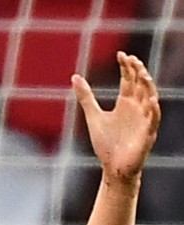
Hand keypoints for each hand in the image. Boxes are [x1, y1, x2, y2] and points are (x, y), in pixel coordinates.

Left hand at [73, 51, 160, 182]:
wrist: (112, 168)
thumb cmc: (106, 143)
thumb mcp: (93, 117)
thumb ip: (86, 97)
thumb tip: (75, 76)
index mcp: (126, 103)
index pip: (129, 80)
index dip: (127, 67)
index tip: (121, 54)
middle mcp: (137, 109)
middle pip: (140, 86)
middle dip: (138, 72)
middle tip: (131, 59)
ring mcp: (143, 121)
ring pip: (150, 100)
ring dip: (148, 87)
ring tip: (143, 75)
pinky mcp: (146, 135)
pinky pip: (152, 121)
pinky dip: (153, 111)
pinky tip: (151, 102)